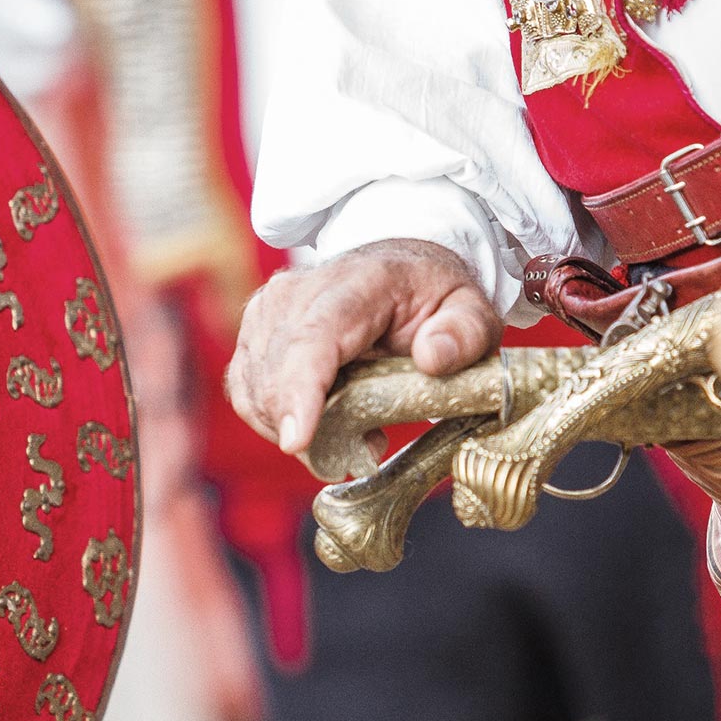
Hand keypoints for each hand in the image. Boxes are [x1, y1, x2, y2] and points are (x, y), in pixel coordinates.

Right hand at [227, 239, 501, 455]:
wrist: (401, 271)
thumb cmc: (434, 297)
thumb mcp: (473, 311)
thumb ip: (463, 334)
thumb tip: (432, 358)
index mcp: (359, 282)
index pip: (314, 336)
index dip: (299, 390)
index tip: (296, 441)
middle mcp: (301, 289)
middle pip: (276, 372)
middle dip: (307, 430)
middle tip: (365, 450)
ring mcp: (270, 309)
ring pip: (254, 388)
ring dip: (294, 428)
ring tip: (352, 434)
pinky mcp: (256, 332)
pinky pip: (247, 391)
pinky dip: (276, 421)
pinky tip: (319, 425)